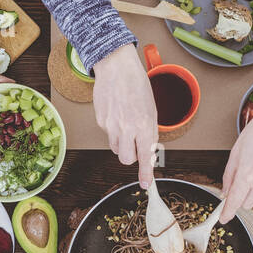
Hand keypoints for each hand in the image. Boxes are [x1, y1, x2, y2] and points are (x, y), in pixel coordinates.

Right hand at [92, 45, 157, 186]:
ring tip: (125, 124)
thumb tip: (149, 150)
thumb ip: (150, 132)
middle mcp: (126, 128)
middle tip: (134, 145)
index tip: (146, 185)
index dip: (145, 174)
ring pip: (115, 148)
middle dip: (131, 156)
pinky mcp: (100, 121)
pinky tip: (116, 113)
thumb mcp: (152, 109)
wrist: (116, 67)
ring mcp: (111, 126)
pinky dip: (113, 129)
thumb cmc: (137, 85)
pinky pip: (107, 134)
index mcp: (144, 125)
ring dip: (121, 143)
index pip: (145, 157)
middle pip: (126, 159)